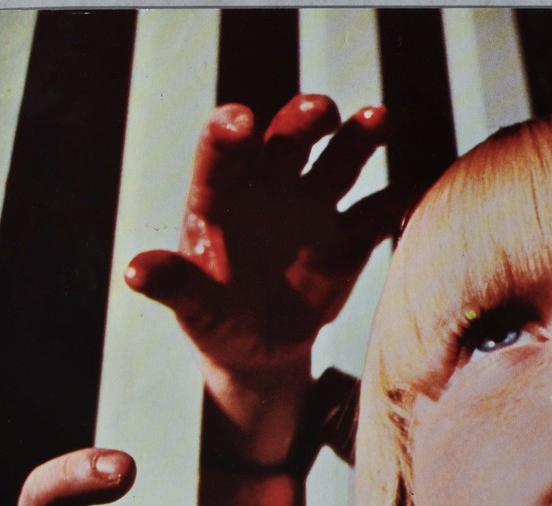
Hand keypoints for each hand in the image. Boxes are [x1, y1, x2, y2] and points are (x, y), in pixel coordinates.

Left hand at [125, 94, 400, 379]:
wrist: (262, 348)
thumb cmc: (219, 321)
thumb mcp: (196, 310)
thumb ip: (175, 287)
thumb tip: (137, 271)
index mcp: (221, 199)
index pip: (221, 154)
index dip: (229, 133)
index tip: (241, 120)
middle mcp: (269, 189)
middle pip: (286, 140)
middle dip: (302, 120)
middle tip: (321, 111)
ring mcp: (313, 208)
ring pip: (338, 159)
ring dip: (358, 136)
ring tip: (379, 118)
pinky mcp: (350, 238)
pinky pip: (377, 211)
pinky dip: (398, 198)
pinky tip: (415, 188)